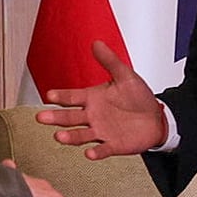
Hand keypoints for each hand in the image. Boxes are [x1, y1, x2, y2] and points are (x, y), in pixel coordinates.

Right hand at [36, 40, 172, 159]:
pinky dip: (96, 152)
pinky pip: (102, 149)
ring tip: (59, 137)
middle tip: (41, 117)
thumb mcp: (125, 76)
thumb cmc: (138, 97)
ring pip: (81, 135)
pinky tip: (89, 153)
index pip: (72, 97)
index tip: (49, 95)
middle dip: (55, 118)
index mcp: (92, 98)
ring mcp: (101, 131)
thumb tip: (97, 43)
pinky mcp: (112, 145)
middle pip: (69, 117)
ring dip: (70, 137)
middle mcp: (92, 115)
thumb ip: (110, 61)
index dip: (61, 96)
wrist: (155, 117)